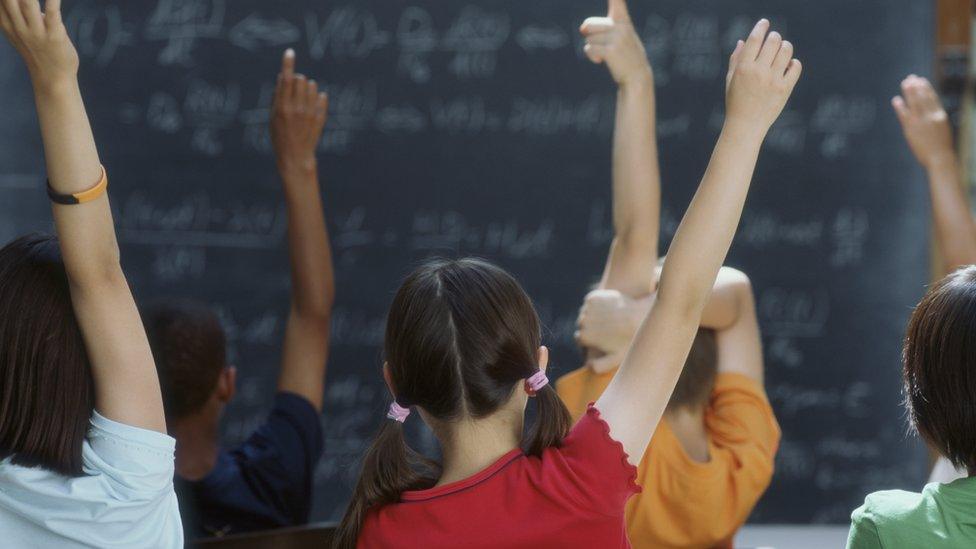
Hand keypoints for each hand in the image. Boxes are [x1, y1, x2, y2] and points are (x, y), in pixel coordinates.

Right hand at [0, 0, 77, 90]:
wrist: (53, 79)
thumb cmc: (39, 53)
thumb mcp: (22, 34)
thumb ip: (21, 15)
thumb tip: (29, 3)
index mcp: (8, 24)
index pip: (0, 3)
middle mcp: (18, 27)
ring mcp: (36, 32)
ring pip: (27, 3)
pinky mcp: (54, 36)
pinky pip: (53, 14)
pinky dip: (53, 1)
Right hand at [271, 49, 328, 180]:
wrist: (295, 156)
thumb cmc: (280, 135)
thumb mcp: (273, 116)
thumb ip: (277, 96)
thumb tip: (282, 76)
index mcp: (282, 107)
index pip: (285, 79)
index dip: (287, 64)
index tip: (290, 51)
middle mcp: (297, 108)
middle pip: (301, 79)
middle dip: (297, 80)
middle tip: (293, 90)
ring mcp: (310, 113)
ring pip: (313, 86)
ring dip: (308, 88)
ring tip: (303, 100)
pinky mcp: (321, 117)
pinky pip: (322, 96)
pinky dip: (318, 98)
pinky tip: (312, 107)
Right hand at [575, 289, 653, 372]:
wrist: (639, 315)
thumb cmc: (629, 339)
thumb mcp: (616, 358)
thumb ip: (599, 366)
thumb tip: (588, 366)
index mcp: (584, 336)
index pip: (581, 339)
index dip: (591, 340)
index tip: (603, 339)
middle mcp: (582, 321)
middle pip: (583, 325)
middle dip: (592, 327)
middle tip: (608, 329)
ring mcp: (587, 308)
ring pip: (586, 313)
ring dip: (593, 316)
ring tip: (610, 320)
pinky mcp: (593, 297)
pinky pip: (590, 303)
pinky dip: (596, 305)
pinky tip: (609, 310)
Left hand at [580, 0, 651, 86]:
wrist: (637, 76)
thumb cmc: (623, 55)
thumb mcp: (614, 37)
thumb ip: (597, 28)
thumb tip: (582, 28)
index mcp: (622, 19)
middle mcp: (621, 25)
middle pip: (589, 25)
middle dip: (590, 37)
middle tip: (605, 47)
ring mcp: (617, 37)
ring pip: (588, 39)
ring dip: (592, 49)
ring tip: (608, 55)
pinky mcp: (612, 49)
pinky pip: (589, 49)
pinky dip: (592, 56)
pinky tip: (602, 61)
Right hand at [725, 19, 801, 135]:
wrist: (746, 126)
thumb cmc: (736, 102)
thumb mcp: (730, 80)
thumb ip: (736, 59)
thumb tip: (743, 41)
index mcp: (743, 68)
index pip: (754, 40)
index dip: (760, 27)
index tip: (764, 23)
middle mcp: (759, 72)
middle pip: (773, 41)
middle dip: (774, 37)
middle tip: (774, 39)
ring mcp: (773, 80)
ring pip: (786, 51)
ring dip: (785, 46)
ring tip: (782, 50)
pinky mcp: (785, 89)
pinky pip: (796, 67)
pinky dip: (793, 63)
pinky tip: (788, 65)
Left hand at [892, 75, 954, 169]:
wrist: (939, 158)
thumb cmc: (941, 146)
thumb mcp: (942, 128)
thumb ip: (935, 118)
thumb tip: (931, 110)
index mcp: (940, 115)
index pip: (932, 98)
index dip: (926, 88)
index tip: (921, 80)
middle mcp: (931, 116)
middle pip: (922, 97)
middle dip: (916, 86)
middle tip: (910, 78)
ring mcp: (921, 122)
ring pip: (914, 102)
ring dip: (908, 92)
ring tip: (904, 83)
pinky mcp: (911, 129)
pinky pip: (904, 115)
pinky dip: (900, 106)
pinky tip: (896, 99)